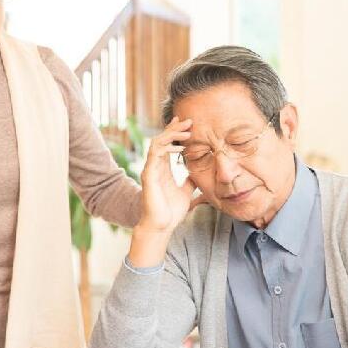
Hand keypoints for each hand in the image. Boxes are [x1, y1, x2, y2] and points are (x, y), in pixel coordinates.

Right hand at [136, 117, 196, 233]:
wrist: (161, 227)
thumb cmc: (170, 212)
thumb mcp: (186, 192)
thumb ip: (190, 182)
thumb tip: (199, 176)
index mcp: (163, 169)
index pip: (167, 144)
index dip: (174, 132)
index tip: (186, 122)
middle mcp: (155, 166)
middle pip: (162, 139)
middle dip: (175, 128)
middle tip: (189, 120)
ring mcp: (150, 170)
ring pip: (156, 143)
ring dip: (171, 135)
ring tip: (186, 131)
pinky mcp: (148, 175)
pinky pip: (155, 155)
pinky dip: (167, 148)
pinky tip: (179, 147)